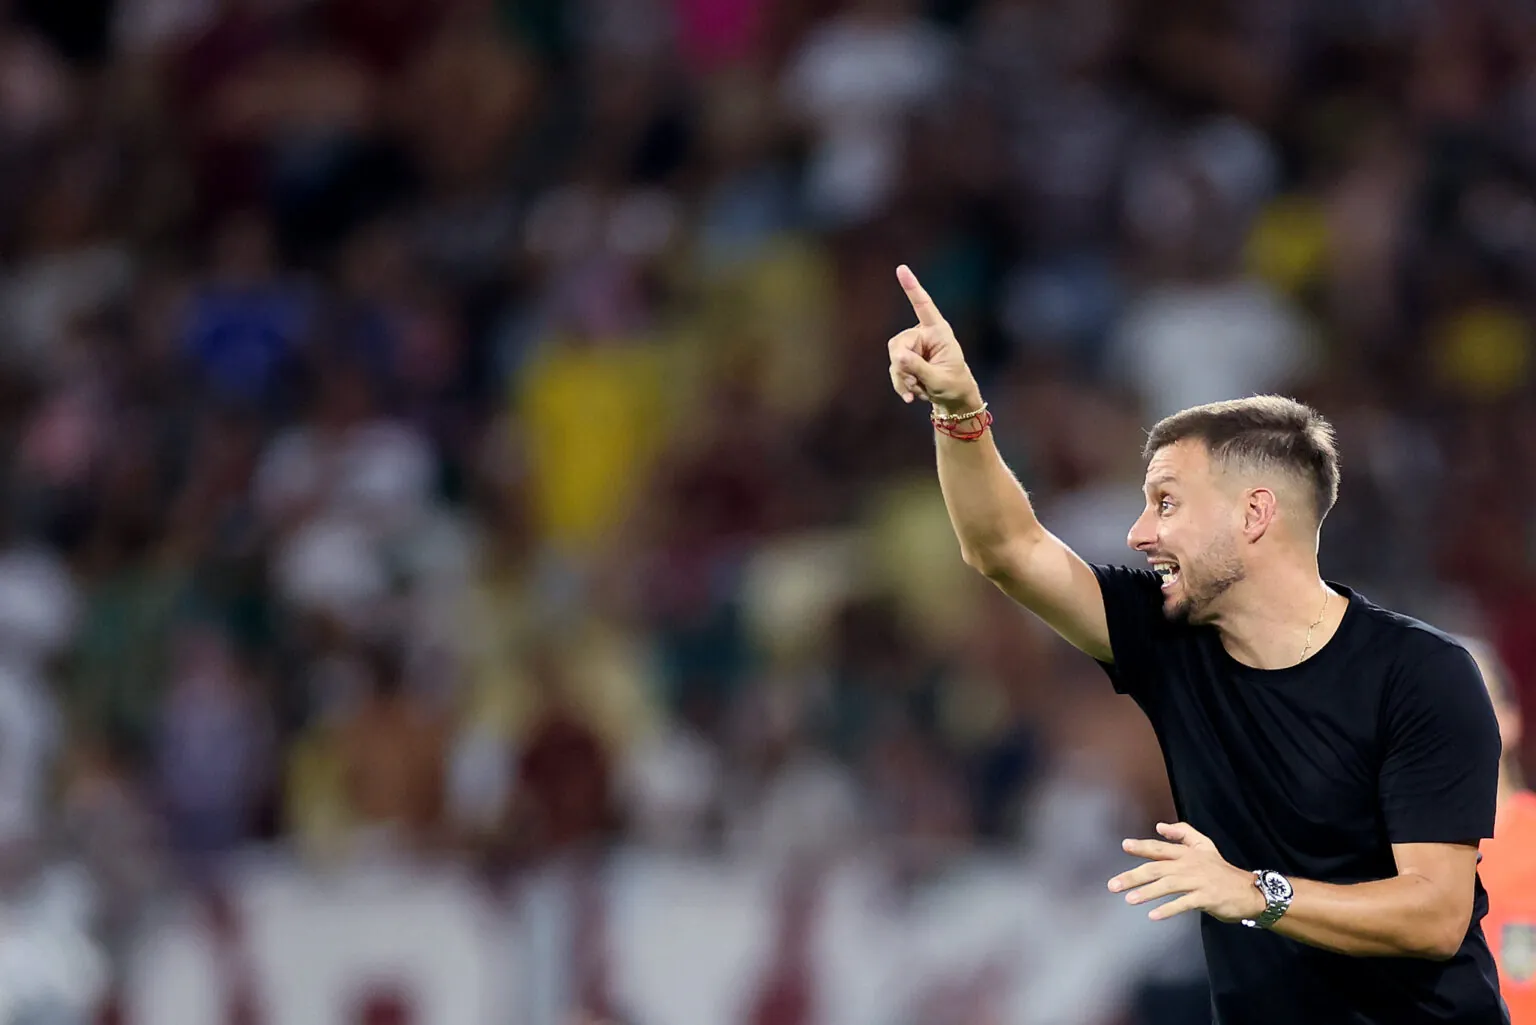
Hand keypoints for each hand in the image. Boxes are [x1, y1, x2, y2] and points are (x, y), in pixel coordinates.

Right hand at [888, 265, 981, 414]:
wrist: (954, 400)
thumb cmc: (953, 386)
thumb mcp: (939, 380)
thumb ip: (918, 368)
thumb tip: (898, 357)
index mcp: (939, 332)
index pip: (923, 306)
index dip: (912, 287)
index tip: (901, 269)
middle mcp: (924, 335)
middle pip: (899, 344)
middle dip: (903, 367)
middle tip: (914, 386)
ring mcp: (914, 347)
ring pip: (894, 359)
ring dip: (903, 380)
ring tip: (919, 394)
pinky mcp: (907, 360)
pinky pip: (895, 370)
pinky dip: (901, 385)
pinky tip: (911, 398)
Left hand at [1107, 822, 1266, 922]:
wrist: (1249, 891)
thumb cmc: (1221, 870)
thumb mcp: (1205, 845)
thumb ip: (1183, 833)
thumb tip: (1160, 826)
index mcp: (1187, 853)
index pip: (1160, 848)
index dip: (1142, 846)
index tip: (1124, 846)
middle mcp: (1189, 865)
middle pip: (1157, 869)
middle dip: (1133, 876)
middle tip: (1113, 885)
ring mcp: (1198, 882)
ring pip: (1167, 885)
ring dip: (1147, 892)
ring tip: (1129, 899)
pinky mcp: (1206, 898)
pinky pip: (1184, 904)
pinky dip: (1168, 909)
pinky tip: (1153, 915)